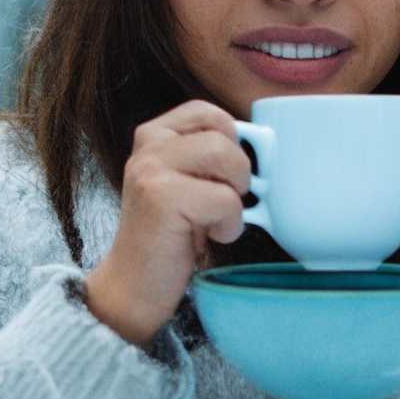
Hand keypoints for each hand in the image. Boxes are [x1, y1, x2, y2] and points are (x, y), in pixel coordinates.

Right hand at [81, 100, 253, 346]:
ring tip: (215, 219)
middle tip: (221, 203)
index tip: (222, 177)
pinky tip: (210, 238)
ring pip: (227, 158)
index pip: (208, 113)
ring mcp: (151, 169)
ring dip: (235, 197)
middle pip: (224, 135)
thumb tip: (265, 143)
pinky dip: (229, 225)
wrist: (134, 285)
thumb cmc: (171, 235)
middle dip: (238, 174)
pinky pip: (225, 199)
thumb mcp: (189, 183)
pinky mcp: (161, 198)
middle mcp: (148, 146)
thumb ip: (212, 157)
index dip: (231, 142)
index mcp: (154, 135)